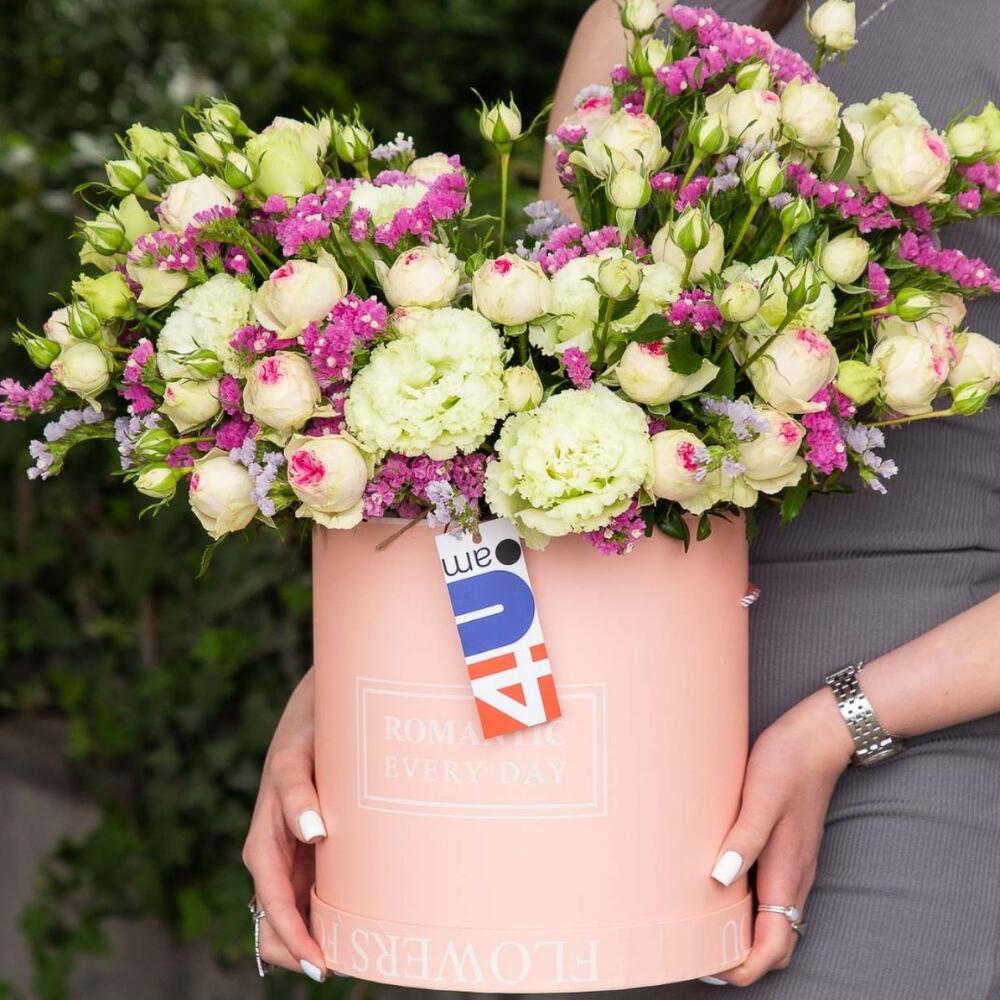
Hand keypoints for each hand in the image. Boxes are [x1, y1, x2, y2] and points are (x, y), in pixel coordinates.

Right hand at [242, 668, 327, 982]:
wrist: (325, 703)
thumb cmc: (308, 730)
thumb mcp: (296, 756)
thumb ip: (298, 792)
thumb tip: (312, 832)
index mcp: (265, 839)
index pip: (272, 902)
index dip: (291, 936)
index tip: (318, 963)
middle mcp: (277, 851)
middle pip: (277, 919)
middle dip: (300, 948)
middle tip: (337, 966)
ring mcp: (294, 851)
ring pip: (296, 910)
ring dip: (314, 936)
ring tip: (350, 955)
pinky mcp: (313, 844)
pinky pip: (315, 889)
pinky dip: (327, 913)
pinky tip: (353, 923)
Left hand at [705, 689, 853, 986]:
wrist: (817, 739)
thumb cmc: (785, 765)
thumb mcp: (760, 798)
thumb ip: (743, 839)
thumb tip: (719, 878)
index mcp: (786, 874)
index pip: (774, 948)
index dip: (744, 968)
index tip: (710, 964)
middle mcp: (794, 880)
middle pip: (776, 945)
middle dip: (743, 960)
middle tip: (699, 950)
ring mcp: (795, 868)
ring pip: (777, 924)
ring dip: (746, 937)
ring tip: (704, 927)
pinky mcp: (790, 853)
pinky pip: (774, 900)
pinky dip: (752, 912)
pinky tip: (722, 891)